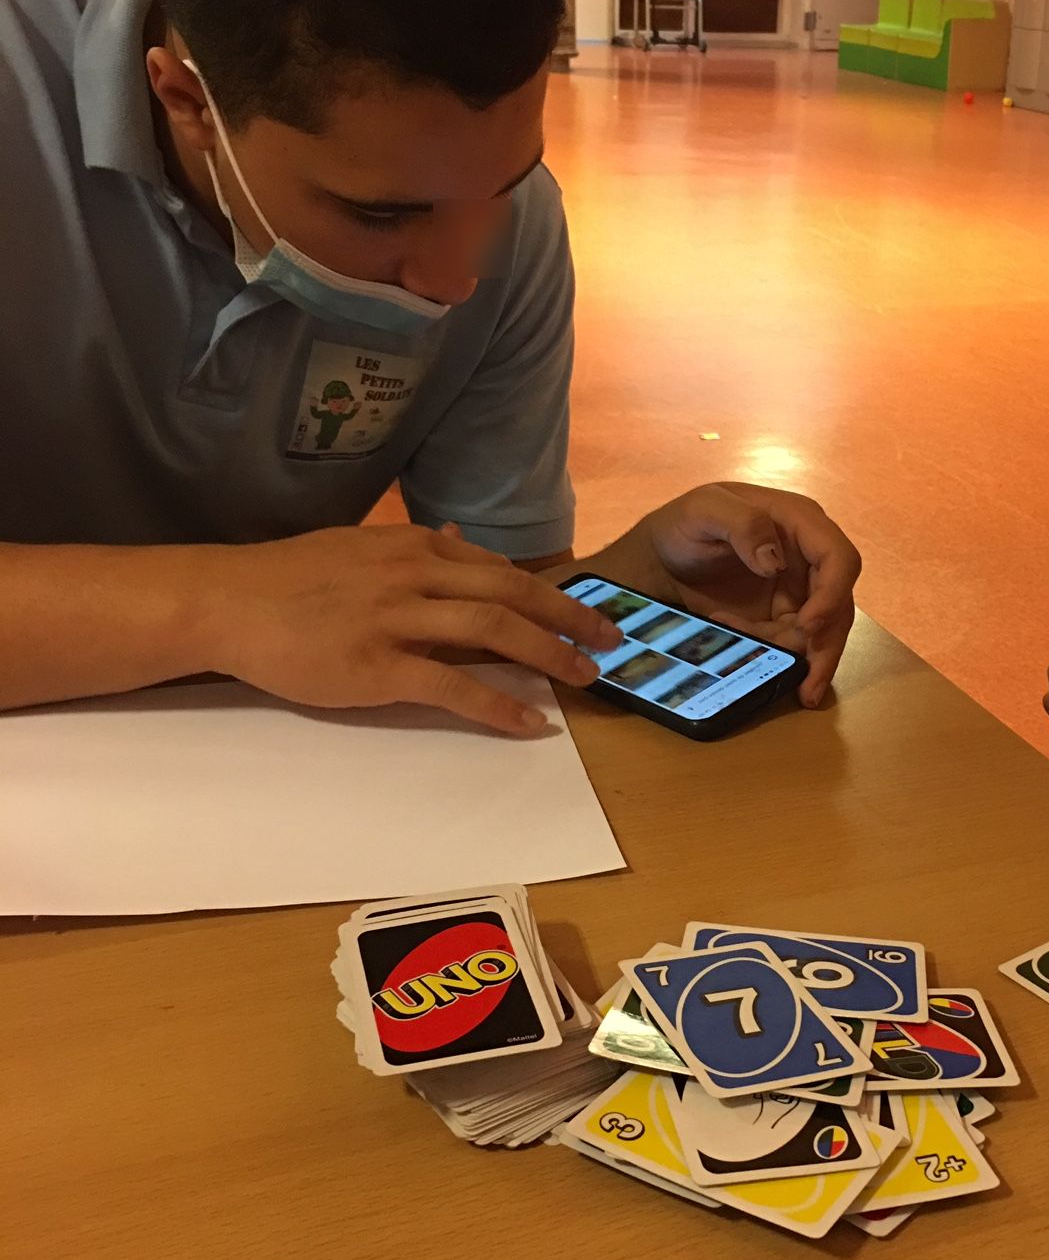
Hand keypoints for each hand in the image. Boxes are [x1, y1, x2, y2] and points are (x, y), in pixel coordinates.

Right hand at [202, 524, 622, 733]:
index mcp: (413, 546)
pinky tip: (530, 723)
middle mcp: (414, 575)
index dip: (547, 592)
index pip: (497, 567)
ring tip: (585, 678)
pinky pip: (454, 686)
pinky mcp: (378, 667)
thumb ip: (412, 546)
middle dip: (569, 618)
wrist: (227, 601)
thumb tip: (456, 536)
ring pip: (494, 631)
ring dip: (548, 655)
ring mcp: (397, 620)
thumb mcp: (358, 545)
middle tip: (610, 641)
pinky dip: (499, 705)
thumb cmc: (288, 579)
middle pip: (512, 592)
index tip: (581, 612)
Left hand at [640, 483, 861, 705]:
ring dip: (793, 655)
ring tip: (751, 658)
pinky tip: (737, 644)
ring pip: (820, 633)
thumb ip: (742, 523)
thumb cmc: (682, 525)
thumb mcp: (703, 510)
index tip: (807, 627)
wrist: (660, 559)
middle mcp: (808, 558)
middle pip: (839, 605)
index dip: (833, 595)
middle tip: (808, 688)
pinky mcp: (781, 618)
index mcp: (800, 523)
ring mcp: (797, 591)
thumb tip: (775, 562)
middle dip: (825, 646)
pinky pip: (790, 644)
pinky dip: (770, 654)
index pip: (839, 559)